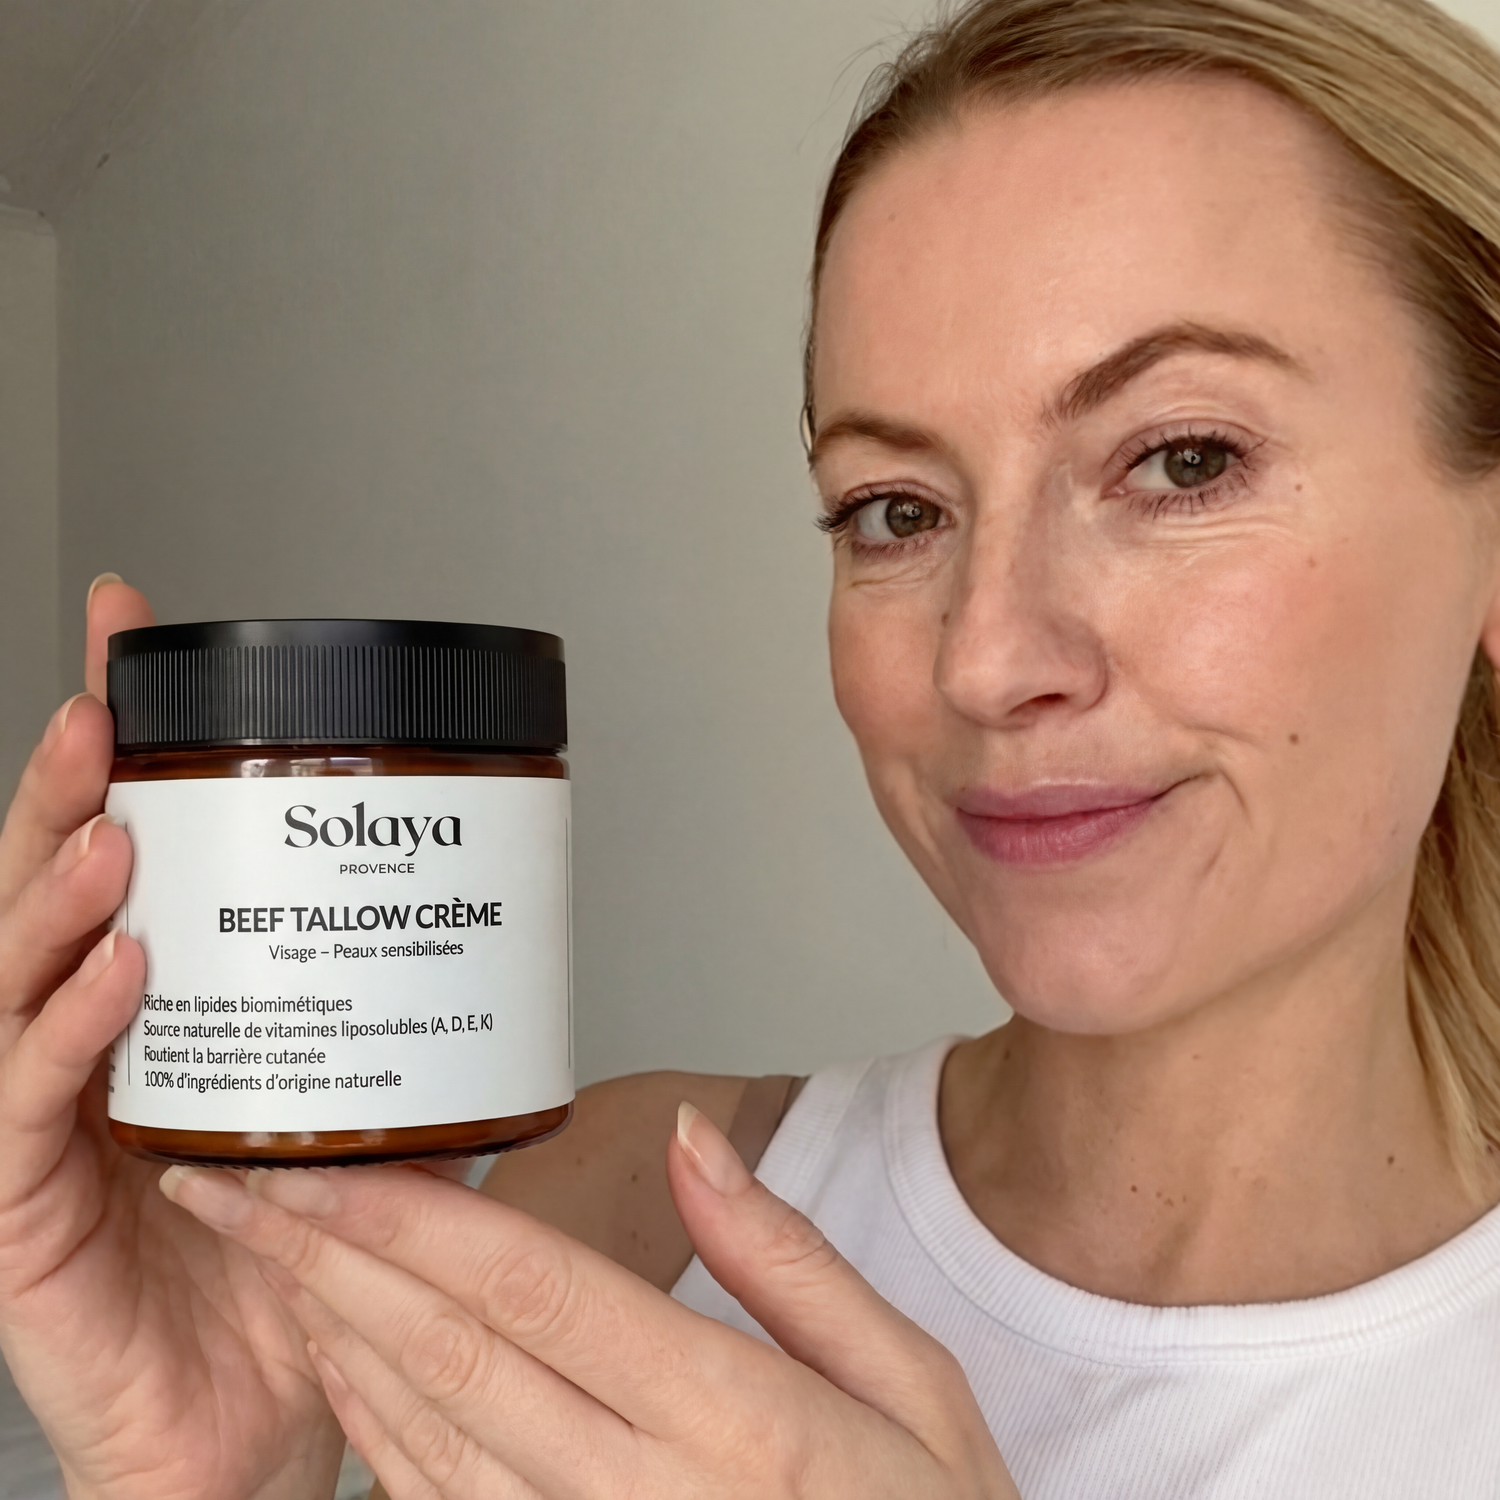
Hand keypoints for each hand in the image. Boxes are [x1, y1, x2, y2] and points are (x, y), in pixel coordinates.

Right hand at [0, 578, 346, 1499]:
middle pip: (49, 891)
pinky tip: (122, 966)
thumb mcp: (345, 1109)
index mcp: (152, 1010)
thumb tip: (472, 935)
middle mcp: (81, 1046)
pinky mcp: (20, 1211)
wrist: (257, 1421)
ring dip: (59, 892)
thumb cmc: (294, 1265)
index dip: (112, 739)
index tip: (124, 623)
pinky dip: (72, 1030)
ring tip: (115, 829)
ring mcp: (39, 1123)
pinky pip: (31, 1105)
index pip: (118, 849)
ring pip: (15, 978)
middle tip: (97, 701)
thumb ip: (374, 1022)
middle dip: (68, 790)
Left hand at [160, 1102, 1020, 1498]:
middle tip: (234, 1189)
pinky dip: (379, 1435)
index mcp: (733, 1419)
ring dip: (335, 1339)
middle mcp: (645, 1495)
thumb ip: (790, 1260)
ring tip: (264, 1254)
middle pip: (455, 1357)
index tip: (330, 1160)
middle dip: (330, 1262)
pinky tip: (344, 1367)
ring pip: (427, 1440)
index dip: (417, 1218)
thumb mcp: (913, 1383)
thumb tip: (698, 1139)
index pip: (539, 1291)